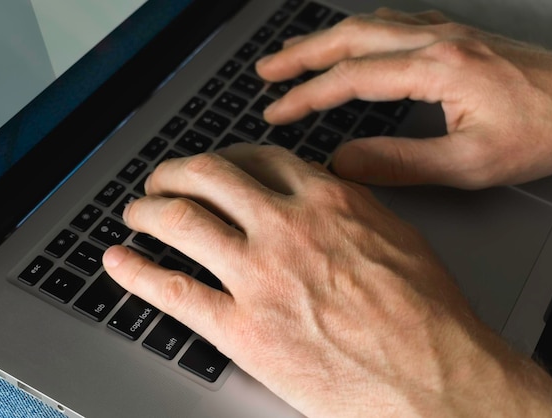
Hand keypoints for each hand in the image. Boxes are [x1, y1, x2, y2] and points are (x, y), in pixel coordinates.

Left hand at [103, 145, 551, 416]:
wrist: (434, 377)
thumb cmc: (426, 314)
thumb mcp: (395, 235)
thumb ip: (348, 209)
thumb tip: (318, 197)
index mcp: (327, 203)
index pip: (256, 159)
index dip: (223, 158)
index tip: (211, 167)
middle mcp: (286, 228)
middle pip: (208, 178)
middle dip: (174, 173)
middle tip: (162, 181)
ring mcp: (259, 277)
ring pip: (182, 223)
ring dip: (148, 211)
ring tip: (136, 213)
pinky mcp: (242, 330)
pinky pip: (172, 290)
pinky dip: (135, 272)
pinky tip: (117, 262)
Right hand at [256, 8, 551, 188]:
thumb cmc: (544, 132)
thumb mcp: (468, 163)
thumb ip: (400, 163)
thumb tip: (344, 162)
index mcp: (437, 68)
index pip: (351, 78)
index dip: (306, 96)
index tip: (277, 111)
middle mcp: (437, 40)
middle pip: (350, 37)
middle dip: (300, 54)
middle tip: (266, 69)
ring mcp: (447, 32)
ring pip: (370, 24)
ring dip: (325, 38)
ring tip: (294, 54)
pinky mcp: (457, 36)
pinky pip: (395, 22)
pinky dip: (360, 31)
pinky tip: (353, 41)